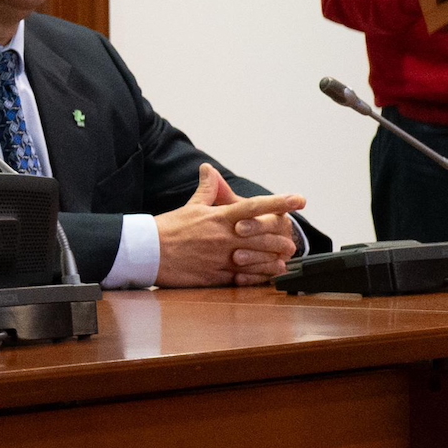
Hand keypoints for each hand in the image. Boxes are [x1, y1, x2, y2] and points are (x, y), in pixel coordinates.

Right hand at [155, 165, 305, 286]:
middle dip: (281, 238)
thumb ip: (207, 190)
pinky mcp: (216, 275)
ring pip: (258, 258)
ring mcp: (221, 257)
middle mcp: (224, 235)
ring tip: (285, 260)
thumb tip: (208, 170)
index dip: (279, 202)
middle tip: (291, 241)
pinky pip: (244, 277)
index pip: (255, 206)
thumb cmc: (169, 228)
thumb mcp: (190, 206)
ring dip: (275, 259)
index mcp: (219, 216)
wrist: (149, 251)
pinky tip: (268, 276)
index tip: (299, 199)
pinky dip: (259, 276)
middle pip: (263, 236)